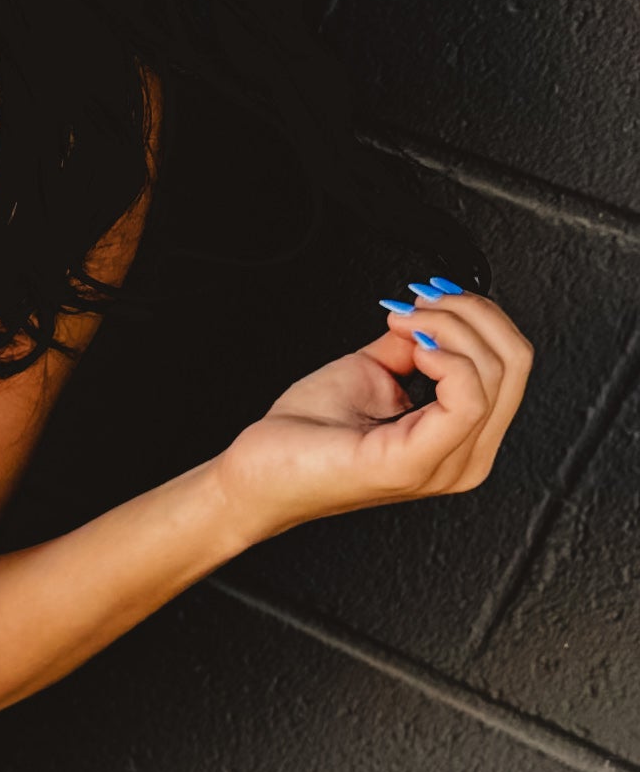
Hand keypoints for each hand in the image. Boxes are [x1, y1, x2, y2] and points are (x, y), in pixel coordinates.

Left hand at [212, 287, 532, 545]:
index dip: (479, 316)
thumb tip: (435, 314)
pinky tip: (413, 350)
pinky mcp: (414, 463)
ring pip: (498, 372)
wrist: (257, 472)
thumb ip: (417, 343)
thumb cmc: (306, 435)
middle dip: (470, 313)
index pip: (512, 364)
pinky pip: (468, 398)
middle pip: (515, 362)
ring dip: (451, 326)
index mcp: (462, 438)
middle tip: (421, 304)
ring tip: (406, 322)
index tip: (430, 299)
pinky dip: (445, 355)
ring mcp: (444, 465)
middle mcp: (464, 457)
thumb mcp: (375, 370)